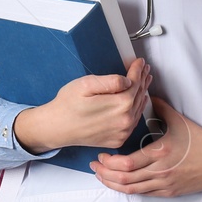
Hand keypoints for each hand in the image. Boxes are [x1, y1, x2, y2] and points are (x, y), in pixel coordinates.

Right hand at [14, 57, 150, 152]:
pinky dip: (137, 109)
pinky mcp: (118, 140)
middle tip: (145, 69)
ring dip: (142, 93)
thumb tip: (127, 80)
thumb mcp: (85, 84)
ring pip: (138, 108)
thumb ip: (110, 81)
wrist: (56, 128)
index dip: (137, 70)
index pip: (134, 83)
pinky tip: (137, 101)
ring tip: (144, 81)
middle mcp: (124, 121)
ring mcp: (122, 132)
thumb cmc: (68, 105)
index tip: (139, 61)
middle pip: (138, 95)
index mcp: (119, 105)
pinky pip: (133, 122)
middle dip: (142, 80)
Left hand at [90, 99, 201, 196]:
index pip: (127, 163)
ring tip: (102, 175)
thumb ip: (160, 108)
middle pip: (125, 179)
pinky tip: (121, 182)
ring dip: (113, 184)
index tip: (101, 154)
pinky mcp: (169, 192)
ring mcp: (164, 184)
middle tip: (95, 166)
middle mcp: (161, 171)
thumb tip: (146, 95)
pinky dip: (128, 188)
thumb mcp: (180, 121)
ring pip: (131, 189)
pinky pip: (143, 193)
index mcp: (161, 152)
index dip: (109, 162)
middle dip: (105, 174)